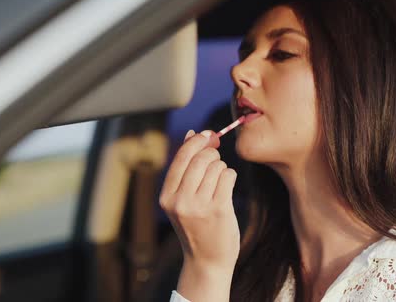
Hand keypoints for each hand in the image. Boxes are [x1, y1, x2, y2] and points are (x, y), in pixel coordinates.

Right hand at [159, 130, 239, 270]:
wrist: (207, 261)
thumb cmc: (196, 226)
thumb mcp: (182, 199)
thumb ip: (184, 168)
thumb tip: (191, 133)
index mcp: (166, 197)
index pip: (181, 157)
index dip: (196, 141)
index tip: (207, 135)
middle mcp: (180, 201)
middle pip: (201, 159)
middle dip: (212, 154)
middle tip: (215, 161)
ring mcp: (199, 206)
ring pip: (216, 166)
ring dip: (221, 168)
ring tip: (218, 182)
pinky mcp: (219, 210)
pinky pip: (228, 176)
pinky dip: (229, 177)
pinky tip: (226, 188)